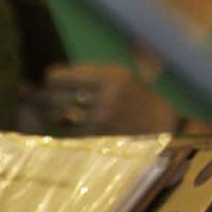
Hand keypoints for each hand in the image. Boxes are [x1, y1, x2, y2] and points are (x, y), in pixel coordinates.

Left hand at [29, 63, 175, 136]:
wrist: (161, 126)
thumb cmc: (138, 97)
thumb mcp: (122, 76)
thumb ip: (90, 73)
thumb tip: (50, 75)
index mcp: (111, 77)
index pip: (59, 78)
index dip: (54, 80)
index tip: (55, 83)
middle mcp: (105, 97)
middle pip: (54, 97)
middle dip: (51, 98)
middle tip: (54, 100)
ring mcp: (101, 120)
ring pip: (58, 116)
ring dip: (56, 115)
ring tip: (62, 114)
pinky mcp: (99, 138)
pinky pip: (67, 132)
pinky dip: (66, 130)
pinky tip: (74, 127)